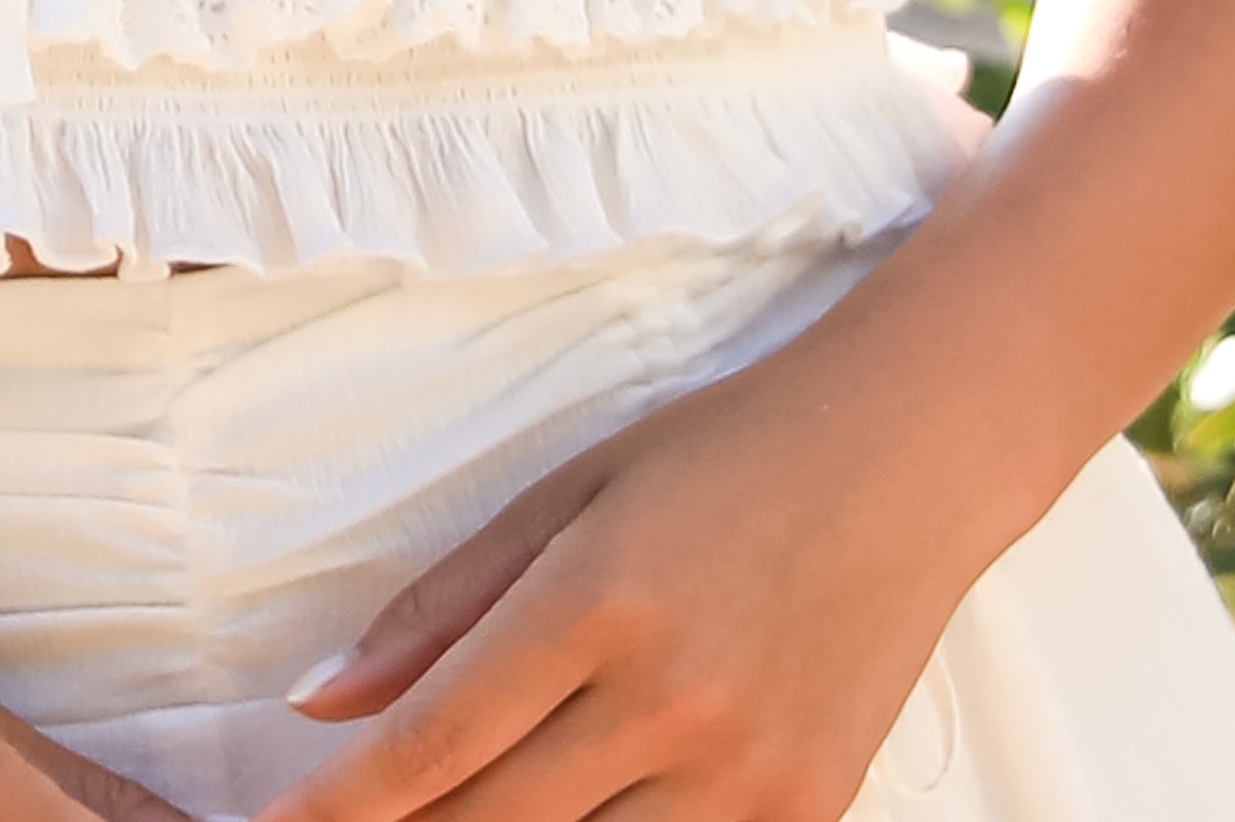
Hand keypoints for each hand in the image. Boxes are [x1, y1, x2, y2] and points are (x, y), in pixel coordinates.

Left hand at [253, 354, 974, 821]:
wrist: (909, 456)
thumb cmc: (728, 449)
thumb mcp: (571, 486)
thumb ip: (443, 601)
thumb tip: (325, 700)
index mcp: (598, 600)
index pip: (437, 742)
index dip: (345, 804)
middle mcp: (671, 699)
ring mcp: (746, 773)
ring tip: (460, 816)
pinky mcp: (806, 814)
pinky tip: (574, 817)